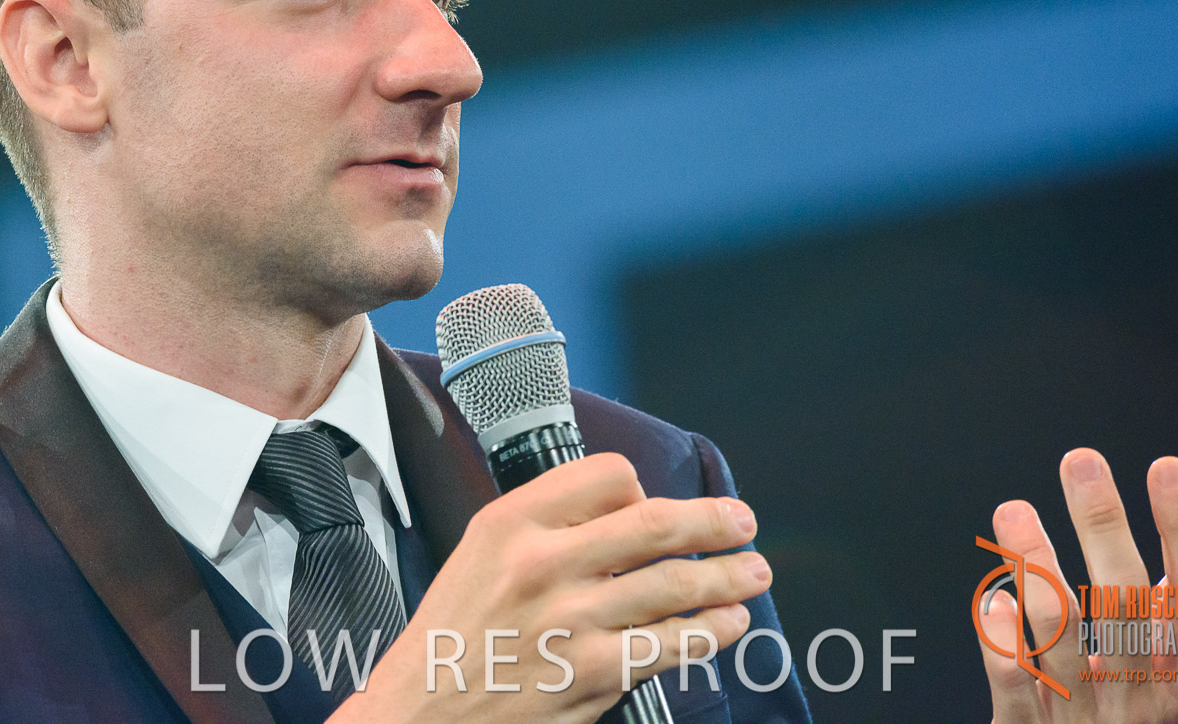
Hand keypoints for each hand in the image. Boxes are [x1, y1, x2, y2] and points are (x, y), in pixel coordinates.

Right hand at [332, 452, 768, 723]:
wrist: (423, 710)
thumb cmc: (456, 630)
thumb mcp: (481, 550)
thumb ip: (546, 522)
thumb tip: (629, 509)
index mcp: (512, 522)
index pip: (607, 477)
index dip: (643, 488)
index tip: (656, 503)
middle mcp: (543, 564)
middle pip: (654, 524)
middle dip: (713, 521)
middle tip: (744, 521)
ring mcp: (572, 621)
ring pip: (674, 584)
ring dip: (727, 576)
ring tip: (754, 570)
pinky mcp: (593, 675)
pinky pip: (670, 645)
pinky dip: (711, 631)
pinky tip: (729, 623)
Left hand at [976, 449, 1177, 722]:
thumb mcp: (1155, 681)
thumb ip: (1152, 621)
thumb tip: (1152, 536)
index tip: (1167, 466)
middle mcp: (1141, 703)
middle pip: (1128, 606)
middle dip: (1106, 527)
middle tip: (1081, 461)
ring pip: (1067, 642)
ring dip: (1039, 570)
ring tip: (1013, 510)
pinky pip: (1016, 690)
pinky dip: (1000, 643)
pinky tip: (989, 597)